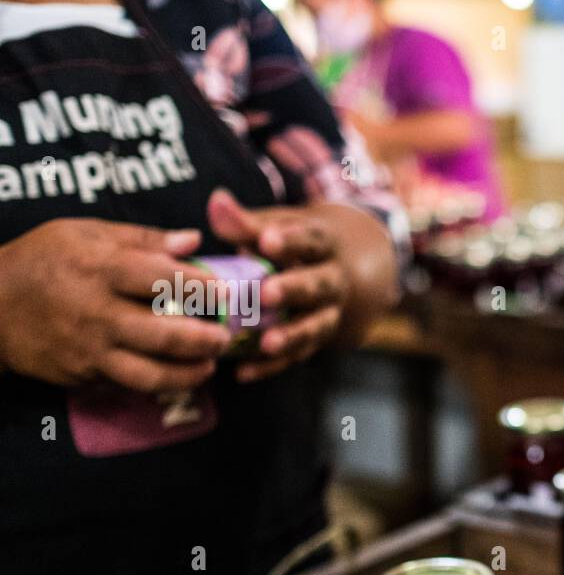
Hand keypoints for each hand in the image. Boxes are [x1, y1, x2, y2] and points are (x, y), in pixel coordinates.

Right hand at [0, 219, 228, 391]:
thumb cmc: (43, 260)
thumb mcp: (84, 233)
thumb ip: (142, 238)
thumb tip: (193, 241)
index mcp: (99, 268)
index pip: (161, 278)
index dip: (200, 286)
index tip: (227, 292)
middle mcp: (97, 312)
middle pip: (163, 334)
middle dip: (204, 339)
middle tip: (225, 336)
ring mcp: (90, 349)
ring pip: (150, 373)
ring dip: (188, 374)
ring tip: (208, 365)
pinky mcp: (84, 375)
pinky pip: (129, 384)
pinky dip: (158, 383)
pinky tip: (178, 376)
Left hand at [208, 189, 349, 381]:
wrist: (336, 273)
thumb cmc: (291, 245)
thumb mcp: (276, 226)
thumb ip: (246, 222)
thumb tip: (216, 201)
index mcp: (323, 246)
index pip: (311, 240)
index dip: (291, 241)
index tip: (266, 240)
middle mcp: (332, 281)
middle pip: (319, 286)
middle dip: (294, 290)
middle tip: (267, 294)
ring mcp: (327, 314)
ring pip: (315, 327)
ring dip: (291, 336)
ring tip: (266, 344)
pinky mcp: (314, 342)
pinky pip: (296, 358)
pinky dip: (270, 367)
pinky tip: (243, 373)